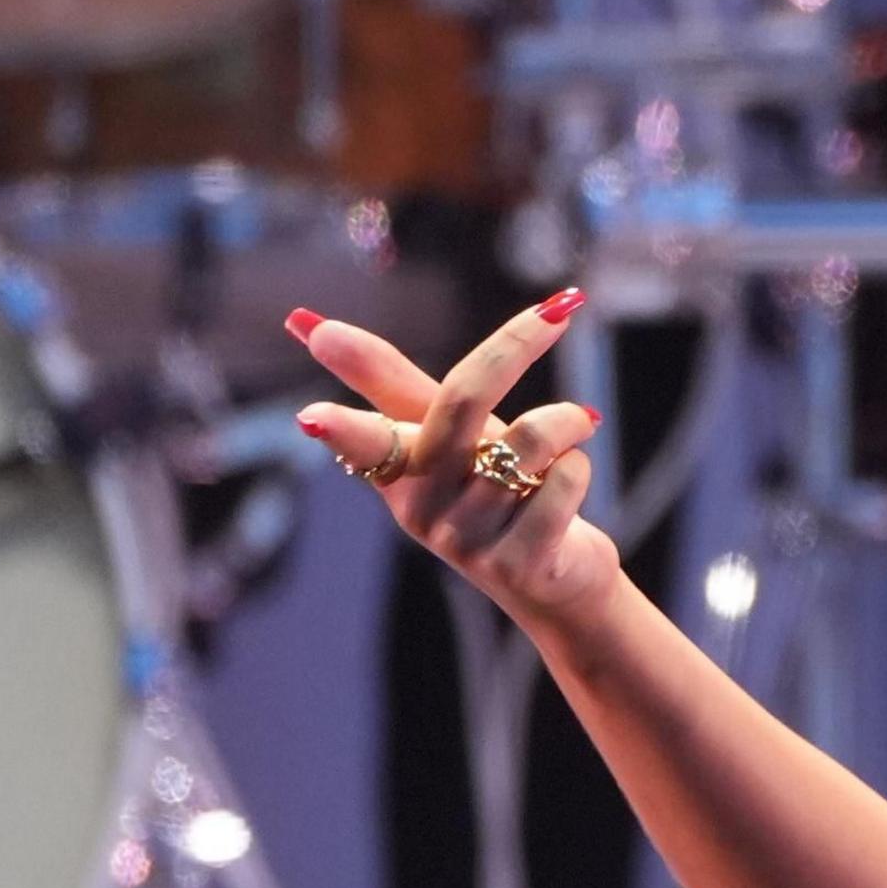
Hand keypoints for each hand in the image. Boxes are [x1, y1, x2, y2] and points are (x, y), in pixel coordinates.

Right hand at [289, 292, 616, 621]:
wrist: (555, 576)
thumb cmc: (490, 484)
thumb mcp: (443, 430)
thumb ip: (383, 378)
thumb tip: (307, 322)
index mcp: (395, 471)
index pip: (364, 441)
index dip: (339, 428)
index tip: (311, 416)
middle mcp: (422, 510)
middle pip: (461, 403)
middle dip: (514, 347)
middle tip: (558, 311)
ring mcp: (469, 542)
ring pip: (531, 438)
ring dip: (567, 421)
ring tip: (574, 429)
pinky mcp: (521, 564)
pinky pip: (564, 478)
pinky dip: (578, 466)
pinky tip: (567, 488)